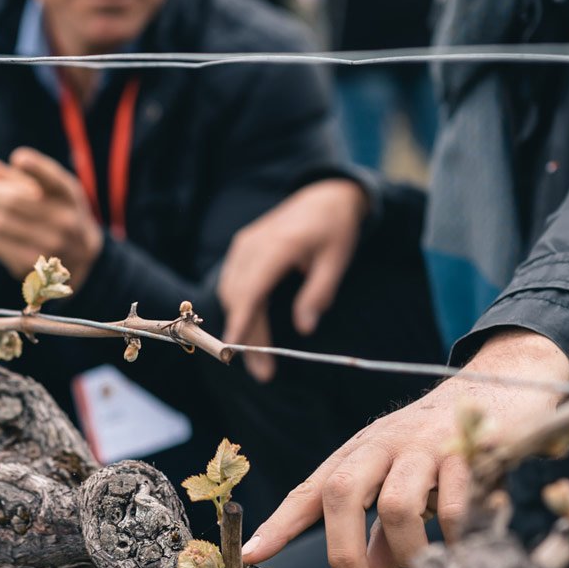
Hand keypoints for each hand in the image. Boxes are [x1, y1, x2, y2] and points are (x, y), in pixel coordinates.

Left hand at [0, 147, 103, 286]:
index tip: (18, 158)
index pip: (55, 180)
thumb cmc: (56, 210)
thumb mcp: (48, 189)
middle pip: (14, 201)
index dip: (37, 167)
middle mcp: (65, 223)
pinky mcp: (31, 265)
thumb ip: (16, 174)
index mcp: (70, 198)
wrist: (78, 254)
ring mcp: (48, 247)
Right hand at [217, 178, 367, 380]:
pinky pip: (233, 283)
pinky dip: (239, 308)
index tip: (234, 349)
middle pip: (240, 297)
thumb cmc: (334, 228)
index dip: (242, 321)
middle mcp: (253, 245)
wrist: (324, 195)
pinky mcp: (243, 248)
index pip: (252, 289)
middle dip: (247, 337)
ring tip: (259, 358)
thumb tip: (305, 328)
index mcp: (278, 246)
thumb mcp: (336, 260)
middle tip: (264, 373)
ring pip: (232, 292)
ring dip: (242, 325)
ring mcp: (244, 245)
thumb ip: (319, 293)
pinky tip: (252, 329)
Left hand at [242, 329, 568, 567]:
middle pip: (342, 492)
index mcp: (360, 451)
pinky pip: (454, 508)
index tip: (250, 556)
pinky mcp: (468, 451)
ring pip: (396, 505)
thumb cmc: (442, 445)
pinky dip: (455, 539)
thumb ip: (381, 531)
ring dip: (406, 551)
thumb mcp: (402, 481)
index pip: (312, 489)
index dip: (279, 524)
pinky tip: (464, 547)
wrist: (504, 383)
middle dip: (342, 551)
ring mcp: (425, 444)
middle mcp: (384, 443)